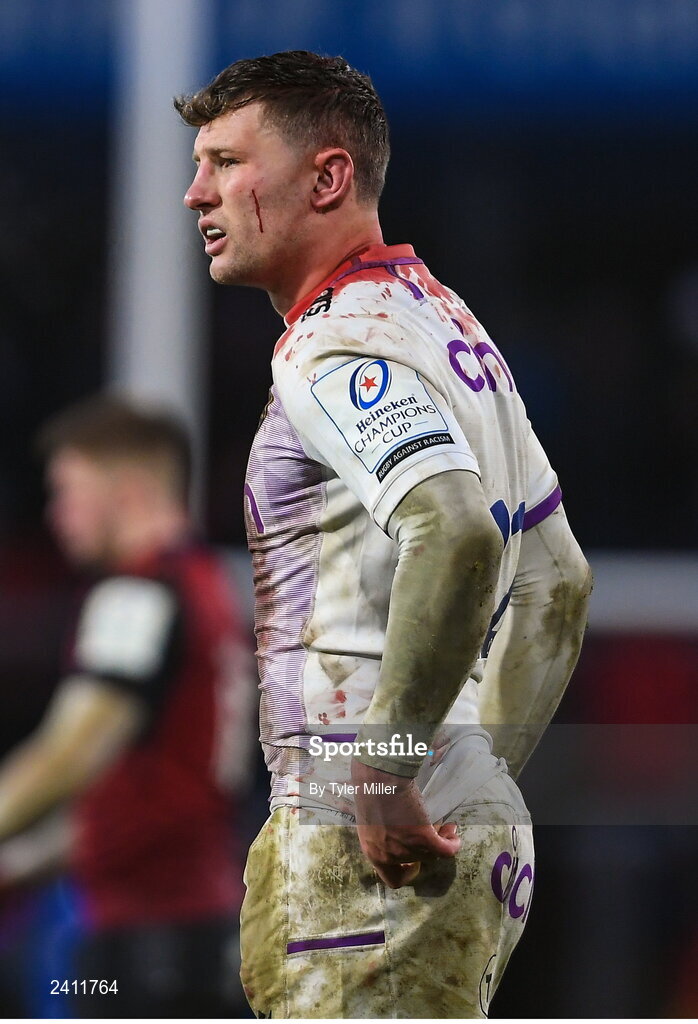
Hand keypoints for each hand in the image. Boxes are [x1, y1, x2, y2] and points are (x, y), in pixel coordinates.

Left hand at [350, 759, 459, 887]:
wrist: (379, 778)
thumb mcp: (371, 822)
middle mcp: (390, 856)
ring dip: (440, 841)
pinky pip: (445, 850)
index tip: (412, 859)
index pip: (393, 879)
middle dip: (426, 849)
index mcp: (373, 853)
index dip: (406, 872)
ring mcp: (407, 848)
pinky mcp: (423, 838)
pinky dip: (453, 844)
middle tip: (432, 831)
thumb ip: (382, 835)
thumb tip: (396, 835)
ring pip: (431, 854)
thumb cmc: (371, 791)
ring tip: (443, 826)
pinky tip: (454, 835)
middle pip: (417, 861)